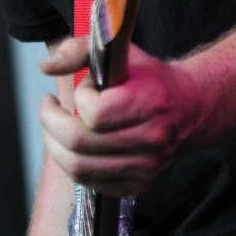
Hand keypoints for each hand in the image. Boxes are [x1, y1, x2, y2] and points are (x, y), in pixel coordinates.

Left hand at [38, 37, 198, 196]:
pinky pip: (92, 184)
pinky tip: (73, 146)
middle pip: (80, 144)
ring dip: (55, 146)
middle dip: (51, 123)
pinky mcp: (139, 185)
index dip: (79, 97)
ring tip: (54, 127)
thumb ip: (78, 50)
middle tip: (49, 108)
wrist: (189, 108)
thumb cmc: (149, 76)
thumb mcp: (117, 49)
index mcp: (149, 102)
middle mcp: (151, 139)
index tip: (84, 87)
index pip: (94, 112)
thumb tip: (45, 67)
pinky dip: (73, 165)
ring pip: (80, 168)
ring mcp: (146, 167)